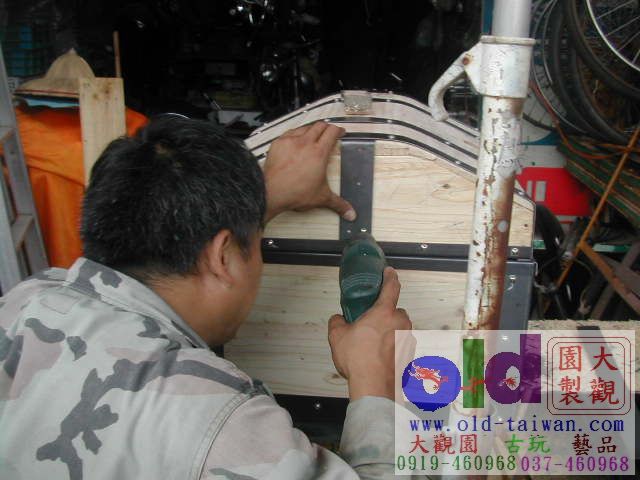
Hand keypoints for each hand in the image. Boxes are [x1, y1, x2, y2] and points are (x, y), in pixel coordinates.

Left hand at [263, 122, 355, 222]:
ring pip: (304, 127)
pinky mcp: (278, 144)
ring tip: (314, 134)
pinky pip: (289, 132)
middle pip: (319, 126)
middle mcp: (305, 143)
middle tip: (329, 132)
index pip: (332, 132)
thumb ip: (338, 204)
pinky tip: (296, 138)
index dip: (338, 130)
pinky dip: (295, 133)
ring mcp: (290, 141)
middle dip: (326, 127)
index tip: (341, 132)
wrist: (272, 192)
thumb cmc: (295, 193)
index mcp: (319, 153)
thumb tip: (351, 214)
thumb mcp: (321, 198)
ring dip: (311, 129)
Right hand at [328, 267, 411, 400]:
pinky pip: (401, 345)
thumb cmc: (359, 360)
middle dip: (385, 315)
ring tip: (373, 344)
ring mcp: (407, 340)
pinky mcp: (410, 356)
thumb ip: (336, 322)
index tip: (389, 272)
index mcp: (384, 313)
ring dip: (389, 332)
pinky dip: (392, 348)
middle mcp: (400, 324)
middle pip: (396, 311)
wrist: (374, 387)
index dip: (390, 277)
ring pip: (399, 329)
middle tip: (371, 323)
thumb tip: (338, 319)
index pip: (391, 287)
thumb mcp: (337, 337)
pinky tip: (379, 357)